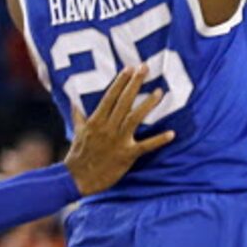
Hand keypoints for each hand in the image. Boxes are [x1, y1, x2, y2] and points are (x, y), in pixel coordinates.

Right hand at [64, 66, 173, 194]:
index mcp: (96, 121)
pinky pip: (145, 146)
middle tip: (145, 68)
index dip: (120, 82)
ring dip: (147, 105)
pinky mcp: (127, 155)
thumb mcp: (77, 132)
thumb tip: (74, 102)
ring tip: (160, 92)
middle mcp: (107, 128)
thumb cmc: (79, 155)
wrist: (77, 178)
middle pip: (123, 102)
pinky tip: (172, 134)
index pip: (109, 97)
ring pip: (134, 118)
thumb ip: (78, 116)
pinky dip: (158, 140)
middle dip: (134, 84)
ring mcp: (118, 141)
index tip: (129, 68)